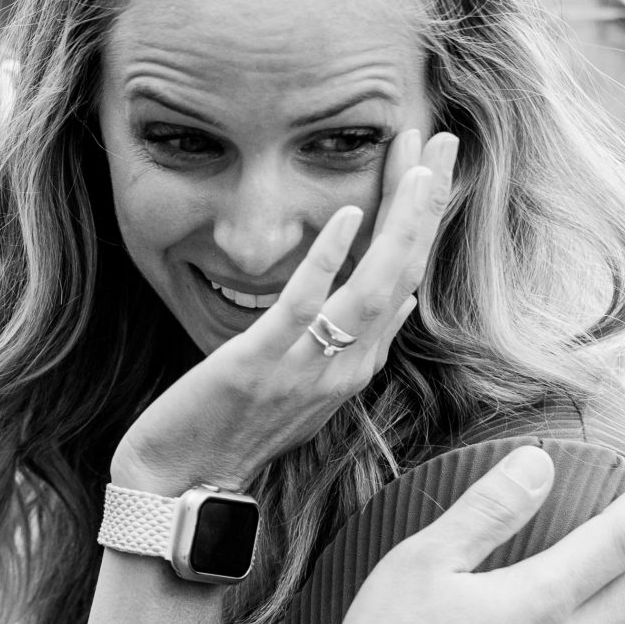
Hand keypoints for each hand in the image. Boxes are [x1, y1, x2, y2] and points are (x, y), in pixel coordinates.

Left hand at [113, 130, 455, 494]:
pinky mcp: (261, 365)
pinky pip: (303, 306)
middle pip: (403, 271)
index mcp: (357, 365)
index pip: (407, 277)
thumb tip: (401, 294)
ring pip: (371, 286)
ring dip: (397, 221)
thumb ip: (356, 340)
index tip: (438, 163)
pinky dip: (327, 258)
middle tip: (441, 138)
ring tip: (414, 163)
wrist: (183, 485)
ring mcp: (307, 367)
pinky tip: (343, 214)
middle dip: (426, 203)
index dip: (426, 219)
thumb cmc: (237, 430)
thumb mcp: (310, 385)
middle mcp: (346, 366)